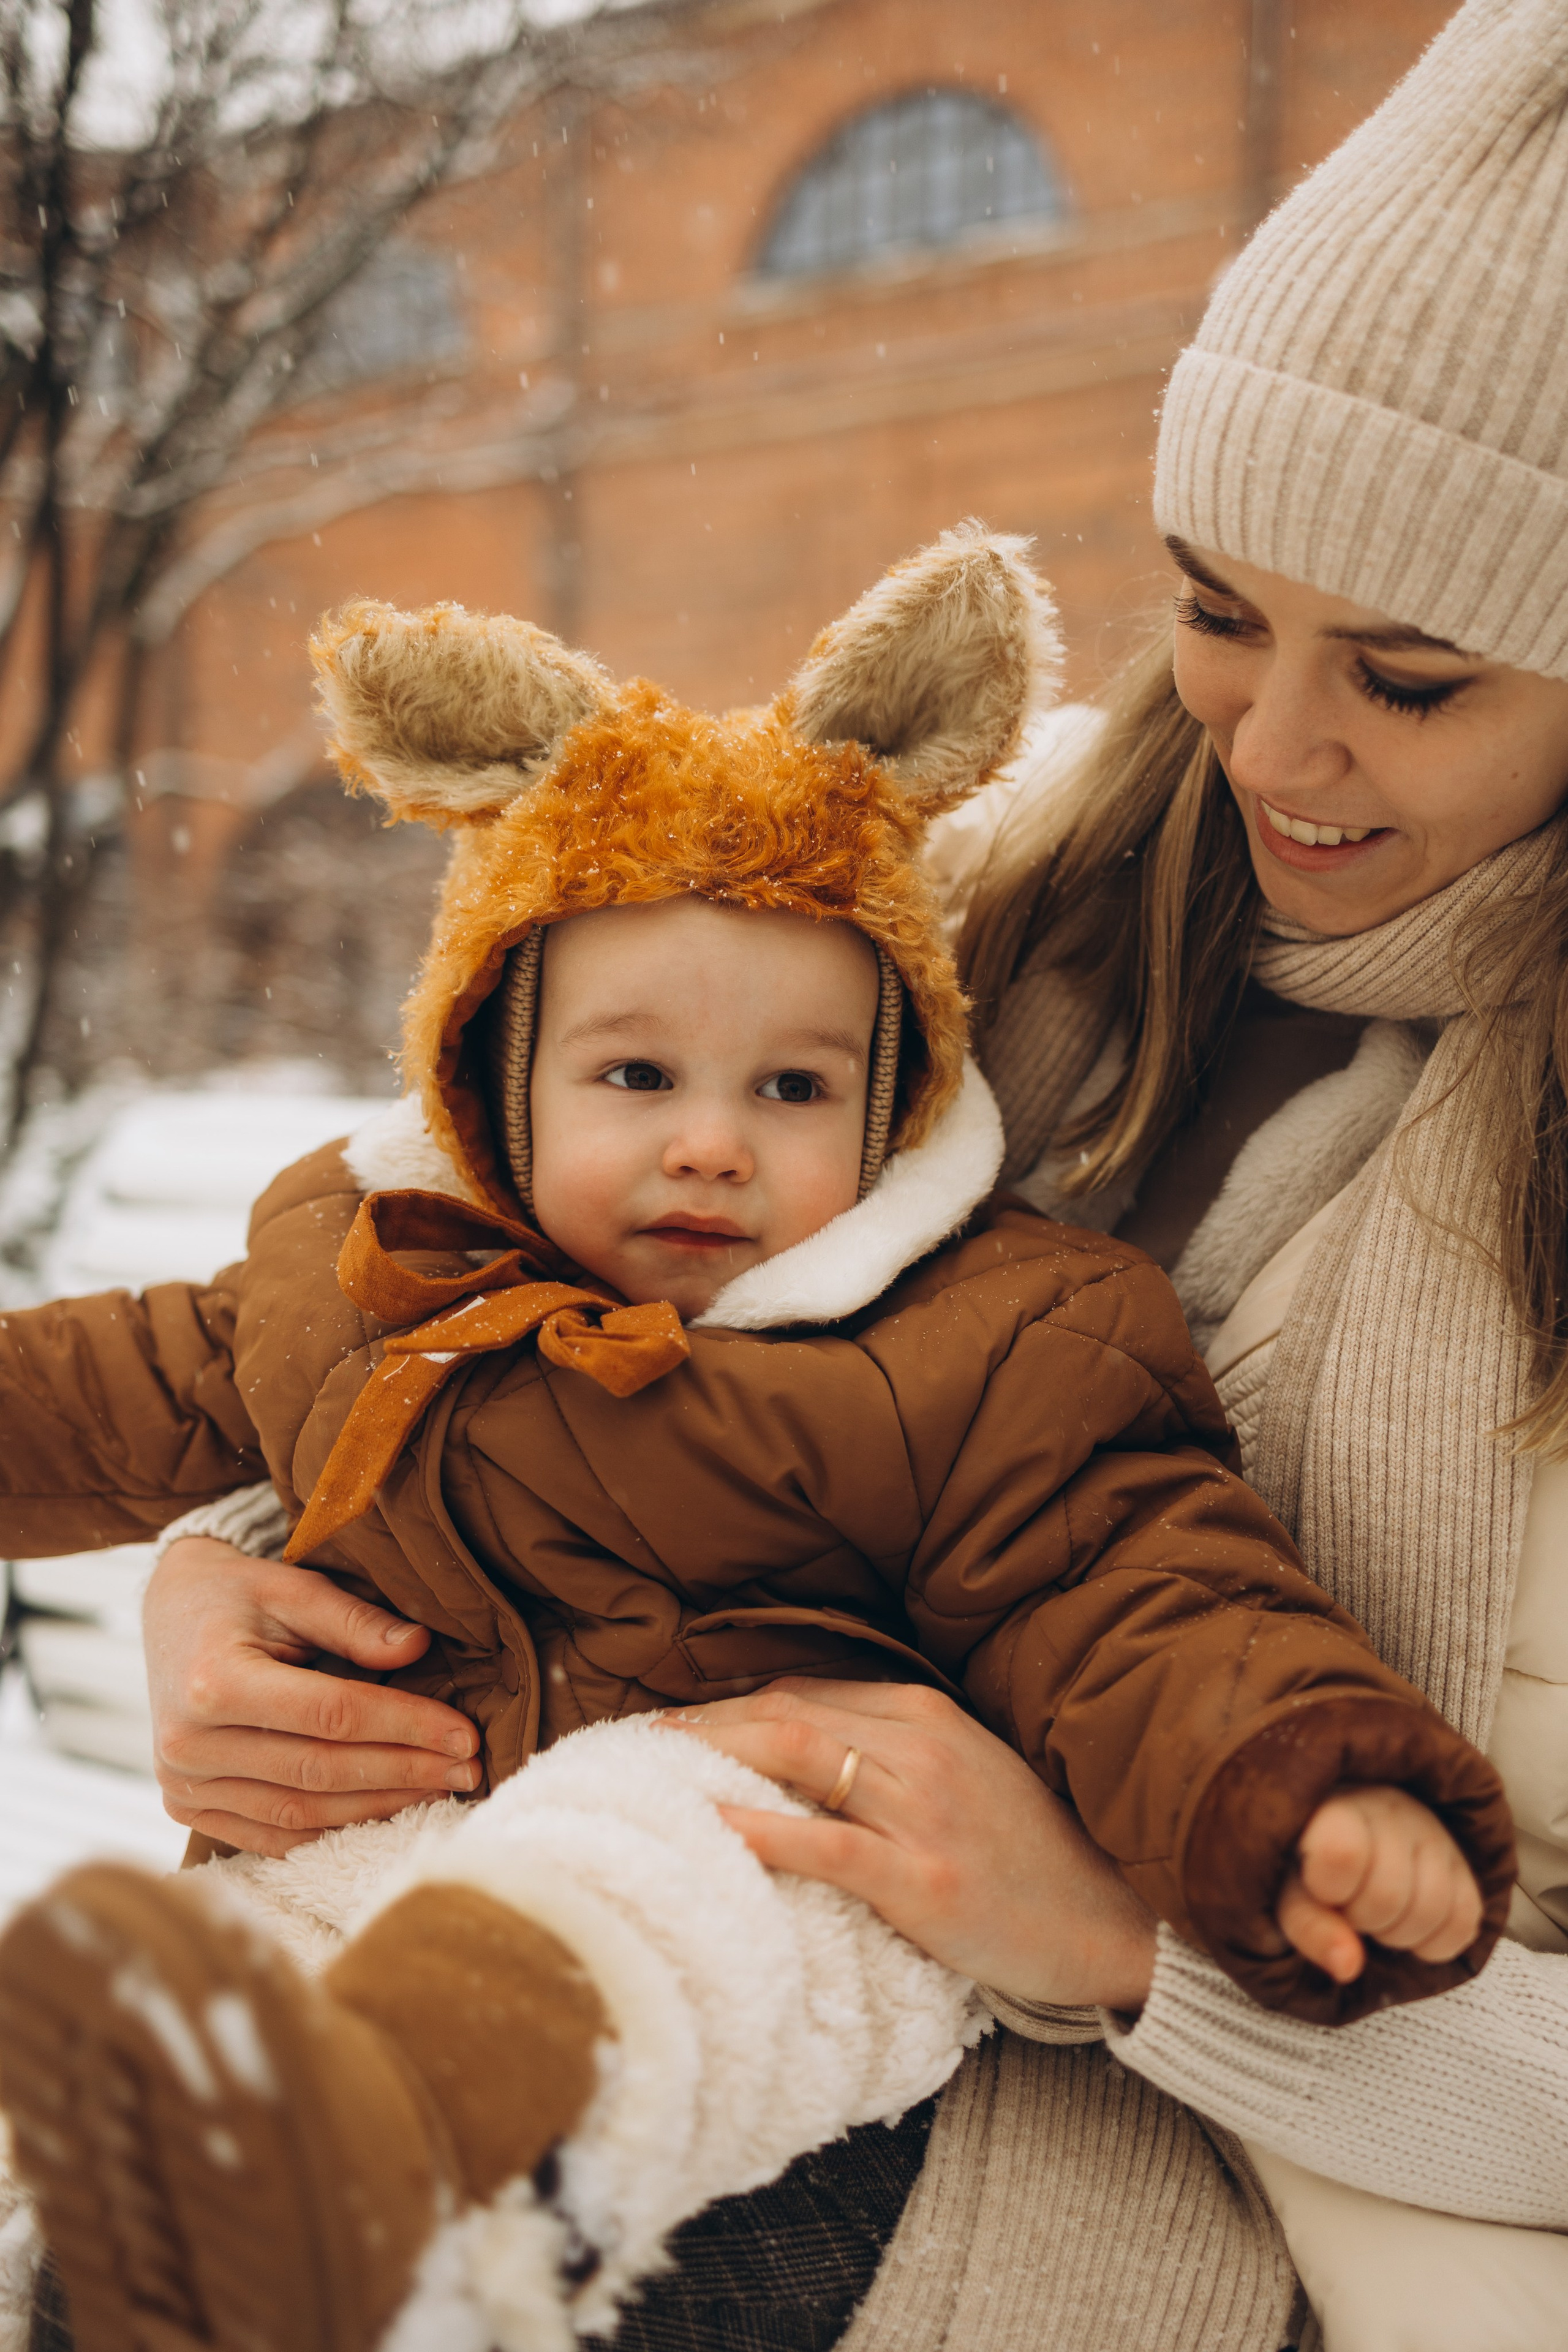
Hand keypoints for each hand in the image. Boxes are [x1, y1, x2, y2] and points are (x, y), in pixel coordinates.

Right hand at [143, 1536, 480, 1858]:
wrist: (169, 1612)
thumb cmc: (236, 1594)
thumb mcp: (292, 1586)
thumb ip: (354, 1621)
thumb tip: (418, 1647)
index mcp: (214, 1683)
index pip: (332, 1715)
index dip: (404, 1726)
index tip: (464, 1733)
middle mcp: (189, 1745)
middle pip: (320, 1771)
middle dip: (404, 1772)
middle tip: (468, 1769)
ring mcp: (183, 1785)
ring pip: (300, 1813)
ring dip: (378, 1808)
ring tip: (440, 1791)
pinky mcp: (186, 1808)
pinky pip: (270, 1836)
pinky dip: (331, 1831)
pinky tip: (383, 1815)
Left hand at [664, 1678, 1157, 2010]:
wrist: (1106, 1917)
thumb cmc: (1025, 1851)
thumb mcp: (959, 1775)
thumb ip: (886, 1752)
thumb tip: (790, 1750)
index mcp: (925, 1714)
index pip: (802, 1694)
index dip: (728, 1707)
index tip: (674, 1729)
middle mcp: (920, 1745)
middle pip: (786, 1714)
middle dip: (705, 1724)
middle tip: (641, 1745)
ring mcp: (923, 1809)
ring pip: (798, 1756)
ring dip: (716, 1757)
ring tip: (654, 1772)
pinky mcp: (925, 1878)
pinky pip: (829, 1842)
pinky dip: (763, 1828)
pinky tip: (713, 1826)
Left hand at [1276, 1783, 1483, 1984]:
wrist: (1352, 1838)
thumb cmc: (1313, 1867)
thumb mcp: (1292, 1893)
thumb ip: (1309, 1927)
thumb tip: (1348, 1967)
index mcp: (1338, 1807)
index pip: (1343, 1854)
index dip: (1331, 1890)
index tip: (1321, 1888)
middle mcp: (1392, 1811)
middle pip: (1387, 1897)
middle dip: (1362, 1920)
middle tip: (1348, 1906)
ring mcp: (1435, 1835)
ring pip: (1431, 1911)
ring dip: (1398, 1934)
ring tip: (1376, 1914)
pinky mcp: (1465, 1866)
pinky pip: (1463, 1925)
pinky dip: (1434, 1943)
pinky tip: (1407, 1924)